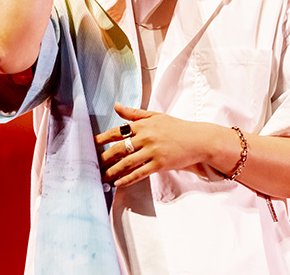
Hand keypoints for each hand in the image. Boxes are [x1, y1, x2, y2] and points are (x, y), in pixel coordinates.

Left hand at [95, 102, 211, 187]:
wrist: (198, 139)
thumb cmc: (176, 127)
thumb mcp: (155, 116)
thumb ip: (134, 113)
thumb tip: (116, 106)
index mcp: (143, 125)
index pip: (117, 131)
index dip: (102, 138)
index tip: (91, 144)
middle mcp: (146, 137)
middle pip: (119, 149)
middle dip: (104, 158)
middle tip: (93, 164)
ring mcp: (152, 151)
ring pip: (127, 163)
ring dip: (112, 171)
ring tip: (102, 177)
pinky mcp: (159, 164)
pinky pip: (139, 173)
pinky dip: (127, 179)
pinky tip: (118, 183)